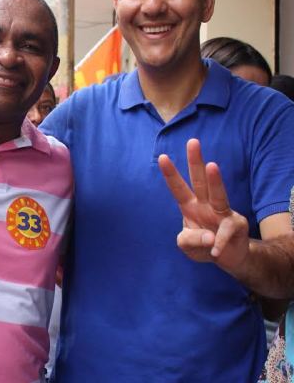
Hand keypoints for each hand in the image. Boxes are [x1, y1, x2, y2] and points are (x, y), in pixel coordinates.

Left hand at [158, 139, 249, 271]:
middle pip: (199, 180)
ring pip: (218, 194)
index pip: (177, 188)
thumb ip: (189, 241)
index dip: (170, 174)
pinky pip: (225, 233)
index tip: (162, 157)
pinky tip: (215, 252)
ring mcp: (222, 212)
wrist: (228, 257)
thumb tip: (209, 237)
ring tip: (212, 165)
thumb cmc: (204, 245)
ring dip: (215, 180)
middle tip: (192, 141)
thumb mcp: (187, 246)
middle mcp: (205, 204)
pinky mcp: (236, 224)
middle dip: (195, 161)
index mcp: (189, 206)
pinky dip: (219, 244)